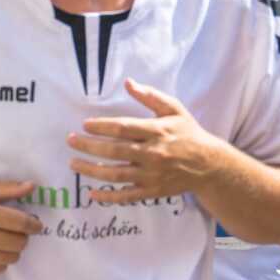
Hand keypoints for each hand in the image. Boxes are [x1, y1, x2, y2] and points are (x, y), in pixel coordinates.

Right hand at [0, 180, 44, 274]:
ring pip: (12, 257)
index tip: (36, 225)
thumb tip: (32, 186)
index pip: (19, 222)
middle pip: (18, 242)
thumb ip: (8, 188)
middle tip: (15, 231)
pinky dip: (1, 260)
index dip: (33, 224)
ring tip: (4, 240)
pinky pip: (0, 268)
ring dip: (13, 249)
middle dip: (23, 236)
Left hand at [67, 79, 221, 201]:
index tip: (85, 125)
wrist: (209, 164)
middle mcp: (153, 154)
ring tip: (73, 164)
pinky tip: (92, 193)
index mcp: (157, 132)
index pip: (123, 128)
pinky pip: (127, 195)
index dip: (101, 127)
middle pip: (114, 151)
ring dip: (91, 170)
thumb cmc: (188, 133)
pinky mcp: (152, 191)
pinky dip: (109, 196)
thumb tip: (128, 82)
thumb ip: (150, 96)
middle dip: (88, 146)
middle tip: (70, 141)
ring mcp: (152, 175)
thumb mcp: (174, 110)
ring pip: (116, 174)